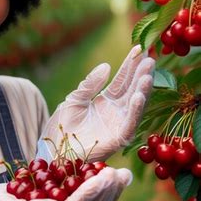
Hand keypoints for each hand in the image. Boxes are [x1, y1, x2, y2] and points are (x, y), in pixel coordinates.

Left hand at [40, 46, 154, 161]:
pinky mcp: (116, 139)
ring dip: (142, 90)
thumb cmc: (61, 127)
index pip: (121, 81)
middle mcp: (115, 112)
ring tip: (147, 75)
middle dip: (140, 74)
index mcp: (104, 101)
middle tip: (149, 58)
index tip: (138, 49)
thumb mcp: (73, 100)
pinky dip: (134, 111)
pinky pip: (129, 124)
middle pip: (131, 90)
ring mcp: (117, 125)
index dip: (130, 66)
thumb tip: (106, 66)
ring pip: (135, 105)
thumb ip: (89, 85)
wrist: (52, 150)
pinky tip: (137, 97)